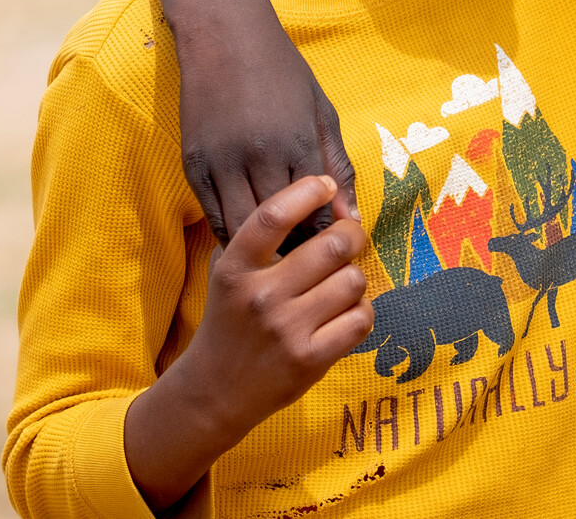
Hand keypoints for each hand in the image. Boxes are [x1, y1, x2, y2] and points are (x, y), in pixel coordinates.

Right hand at [124, 176, 371, 509]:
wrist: (214, 390)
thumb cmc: (229, 320)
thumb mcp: (227, 272)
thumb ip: (260, 238)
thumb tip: (322, 197)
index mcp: (235, 267)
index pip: (274, 215)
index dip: (309, 192)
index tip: (327, 186)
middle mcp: (260, 295)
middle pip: (332, 245)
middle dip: (351, 234)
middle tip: (349, 238)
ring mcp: (287, 329)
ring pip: (353, 281)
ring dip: (354, 278)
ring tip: (341, 283)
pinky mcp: (310, 360)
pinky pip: (361, 319)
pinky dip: (361, 312)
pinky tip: (345, 313)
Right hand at [174, 0, 359, 248]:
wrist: (222, 33)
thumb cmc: (281, 70)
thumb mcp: (320, 111)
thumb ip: (337, 166)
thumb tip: (350, 218)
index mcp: (297, 144)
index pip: (317, 217)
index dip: (326, 243)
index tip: (332, 254)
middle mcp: (258, 157)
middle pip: (280, 232)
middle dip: (296, 254)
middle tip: (307, 269)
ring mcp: (221, 162)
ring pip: (242, 232)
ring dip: (261, 251)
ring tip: (278, 260)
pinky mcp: (193, 165)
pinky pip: (212, 217)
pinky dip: (231, 235)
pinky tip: (248, 241)